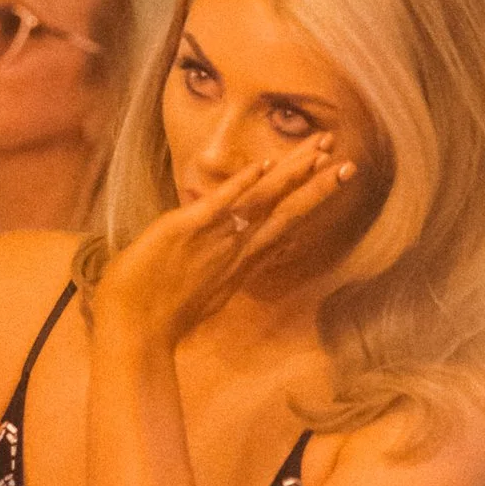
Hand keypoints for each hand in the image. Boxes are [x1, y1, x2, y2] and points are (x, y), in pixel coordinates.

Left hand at [93, 136, 356, 351]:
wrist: (135, 334)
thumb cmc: (161, 316)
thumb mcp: (201, 291)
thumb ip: (219, 270)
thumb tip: (226, 262)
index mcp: (241, 263)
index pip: (283, 226)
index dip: (309, 202)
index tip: (332, 180)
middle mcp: (236, 251)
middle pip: (287, 213)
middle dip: (319, 188)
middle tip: (349, 164)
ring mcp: (214, 240)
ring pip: (262, 202)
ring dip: (292, 175)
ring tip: (319, 151)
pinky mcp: (185, 230)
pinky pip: (219, 203)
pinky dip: (242, 183)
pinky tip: (265, 165)